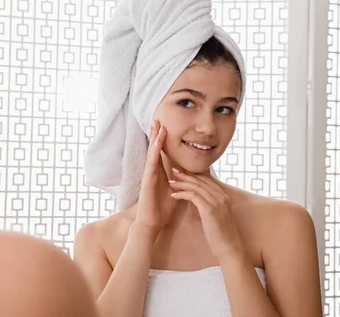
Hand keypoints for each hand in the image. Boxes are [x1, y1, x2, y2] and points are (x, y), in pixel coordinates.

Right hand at [133, 120, 177, 237]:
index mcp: (160, 172)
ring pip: (152, 152)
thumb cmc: (163, 208)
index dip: (163, 138)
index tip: (165, 124)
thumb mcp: (177, 189)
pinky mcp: (147, 180)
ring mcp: (149, 174)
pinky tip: (158, 142)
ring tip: (157, 124)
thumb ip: (182, 179)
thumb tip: (191, 172)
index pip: (161, 151)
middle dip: (157, 132)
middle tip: (158, 117)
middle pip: (155, 147)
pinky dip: (155, 151)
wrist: (153, 222)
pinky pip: (152, 163)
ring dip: (155, 138)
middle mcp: (153, 170)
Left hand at [169, 169, 246, 261]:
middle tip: (173, 170)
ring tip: (171, 181)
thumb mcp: (212, 216)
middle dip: (185, 175)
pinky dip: (182, 194)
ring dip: (181, 183)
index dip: (193, 175)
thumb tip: (192, 199)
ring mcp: (217, 202)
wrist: (229, 249)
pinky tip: (173, 195)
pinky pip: (193, 196)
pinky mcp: (210, 209)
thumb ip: (204, 206)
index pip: (206, 180)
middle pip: (200, 180)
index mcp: (223, 197)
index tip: (181, 172)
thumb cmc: (220, 235)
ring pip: (196, 186)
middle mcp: (221, 196)